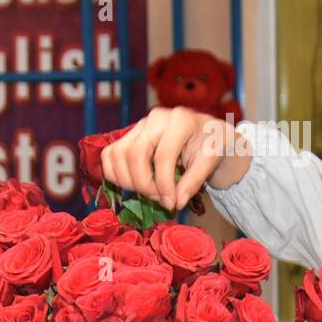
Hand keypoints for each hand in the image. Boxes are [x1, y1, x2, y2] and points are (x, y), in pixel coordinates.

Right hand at [99, 106, 251, 210]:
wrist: (207, 133)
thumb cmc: (211, 145)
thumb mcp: (211, 162)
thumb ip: (193, 182)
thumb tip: (175, 203)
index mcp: (181, 120)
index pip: (163, 156)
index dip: (164, 184)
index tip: (171, 204)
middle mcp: (156, 118)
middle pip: (134, 154)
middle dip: (143, 184)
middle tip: (159, 199)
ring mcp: (139, 125)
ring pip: (117, 154)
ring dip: (128, 181)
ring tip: (150, 193)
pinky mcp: (128, 135)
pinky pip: (109, 155)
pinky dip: (115, 174)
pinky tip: (133, 185)